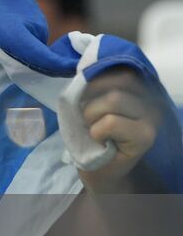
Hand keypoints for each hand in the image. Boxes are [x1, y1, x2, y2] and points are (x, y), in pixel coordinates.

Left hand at [77, 67, 166, 191]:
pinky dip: (96, 130)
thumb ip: (94, 84)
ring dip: (91, 115)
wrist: (98, 168)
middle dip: (91, 99)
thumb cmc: (90, 132)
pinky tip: (100, 141)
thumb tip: (86, 66)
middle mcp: (151, 100)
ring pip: (113, 99)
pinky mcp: (146, 137)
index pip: (120, 68)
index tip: (84, 95)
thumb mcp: (89, 101)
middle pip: (117, 82)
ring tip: (94, 129)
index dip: (96, 79)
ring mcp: (152, 119)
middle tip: (87, 118)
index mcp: (138, 89)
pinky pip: (111, 122)